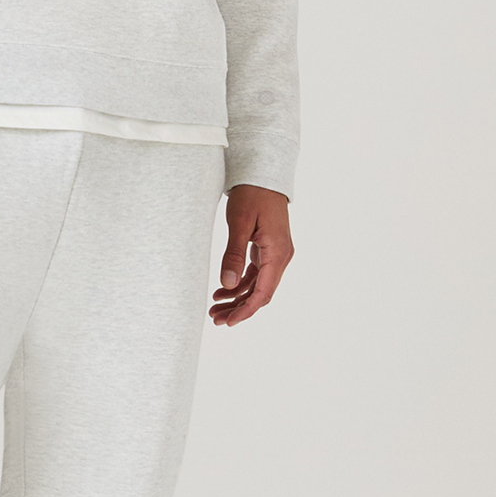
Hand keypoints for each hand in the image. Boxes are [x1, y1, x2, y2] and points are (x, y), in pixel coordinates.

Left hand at [211, 184, 292, 326]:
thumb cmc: (252, 195)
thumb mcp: (239, 224)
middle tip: (216, 319)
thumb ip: (233, 255)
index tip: (228, 322)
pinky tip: (222, 291)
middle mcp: (280, 257)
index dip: (246, 310)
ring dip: (237, 298)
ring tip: (215, 308)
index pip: (263, 293)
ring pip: (257, 285)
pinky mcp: (267, 249)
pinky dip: (239, 284)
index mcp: (277, 253)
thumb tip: (227, 284)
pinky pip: (255, 274)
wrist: (262, 174)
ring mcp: (275, 254)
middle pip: (260, 293)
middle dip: (239, 308)